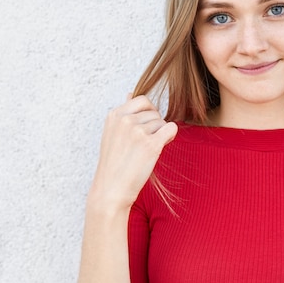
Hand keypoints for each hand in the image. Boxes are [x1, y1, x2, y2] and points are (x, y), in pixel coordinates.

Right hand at [88, 95, 177, 211]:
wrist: (111, 189)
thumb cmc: (113, 163)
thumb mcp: (112, 132)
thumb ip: (123, 113)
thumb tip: (130, 93)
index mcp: (114, 115)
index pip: (142, 100)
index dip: (148, 112)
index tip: (144, 127)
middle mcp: (125, 120)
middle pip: (154, 112)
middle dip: (154, 124)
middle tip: (147, 140)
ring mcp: (138, 131)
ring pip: (162, 122)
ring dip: (160, 134)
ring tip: (147, 149)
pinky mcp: (151, 144)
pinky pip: (171, 129)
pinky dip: (170, 136)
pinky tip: (161, 146)